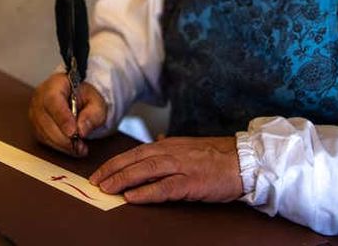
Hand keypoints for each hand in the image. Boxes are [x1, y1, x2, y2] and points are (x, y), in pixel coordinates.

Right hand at [28, 73, 106, 156]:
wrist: (77, 97)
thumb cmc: (84, 97)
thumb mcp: (96, 102)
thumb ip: (93, 114)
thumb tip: (82, 130)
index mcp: (54, 84)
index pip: (53, 100)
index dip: (62, 118)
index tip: (74, 132)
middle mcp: (39, 98)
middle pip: (45, 119)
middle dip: (63, 137)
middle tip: (79, 146)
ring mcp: (34, 113)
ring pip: (42, 132)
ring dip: (61, 144)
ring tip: (79, 149)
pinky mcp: (35, 126)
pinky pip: (43, 139)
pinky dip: (58, 147)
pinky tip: (71, 149)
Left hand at [88, 137, 243, 202]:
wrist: (243, 161)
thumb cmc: (216, 156)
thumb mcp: (189, 146)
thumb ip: (170, 146)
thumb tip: (156, 141)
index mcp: (168, 144)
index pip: (135, 152)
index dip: (115, 162)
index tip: (99, 172)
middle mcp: (171, 152)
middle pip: (135, 160)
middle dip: (112, 170)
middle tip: (94, 181)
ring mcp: (181, 166)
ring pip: (145, 171)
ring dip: (123, 179)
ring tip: (106, 188)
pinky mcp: (191, 182)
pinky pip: (164, 187)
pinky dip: (146, 192)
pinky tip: (132, 197)